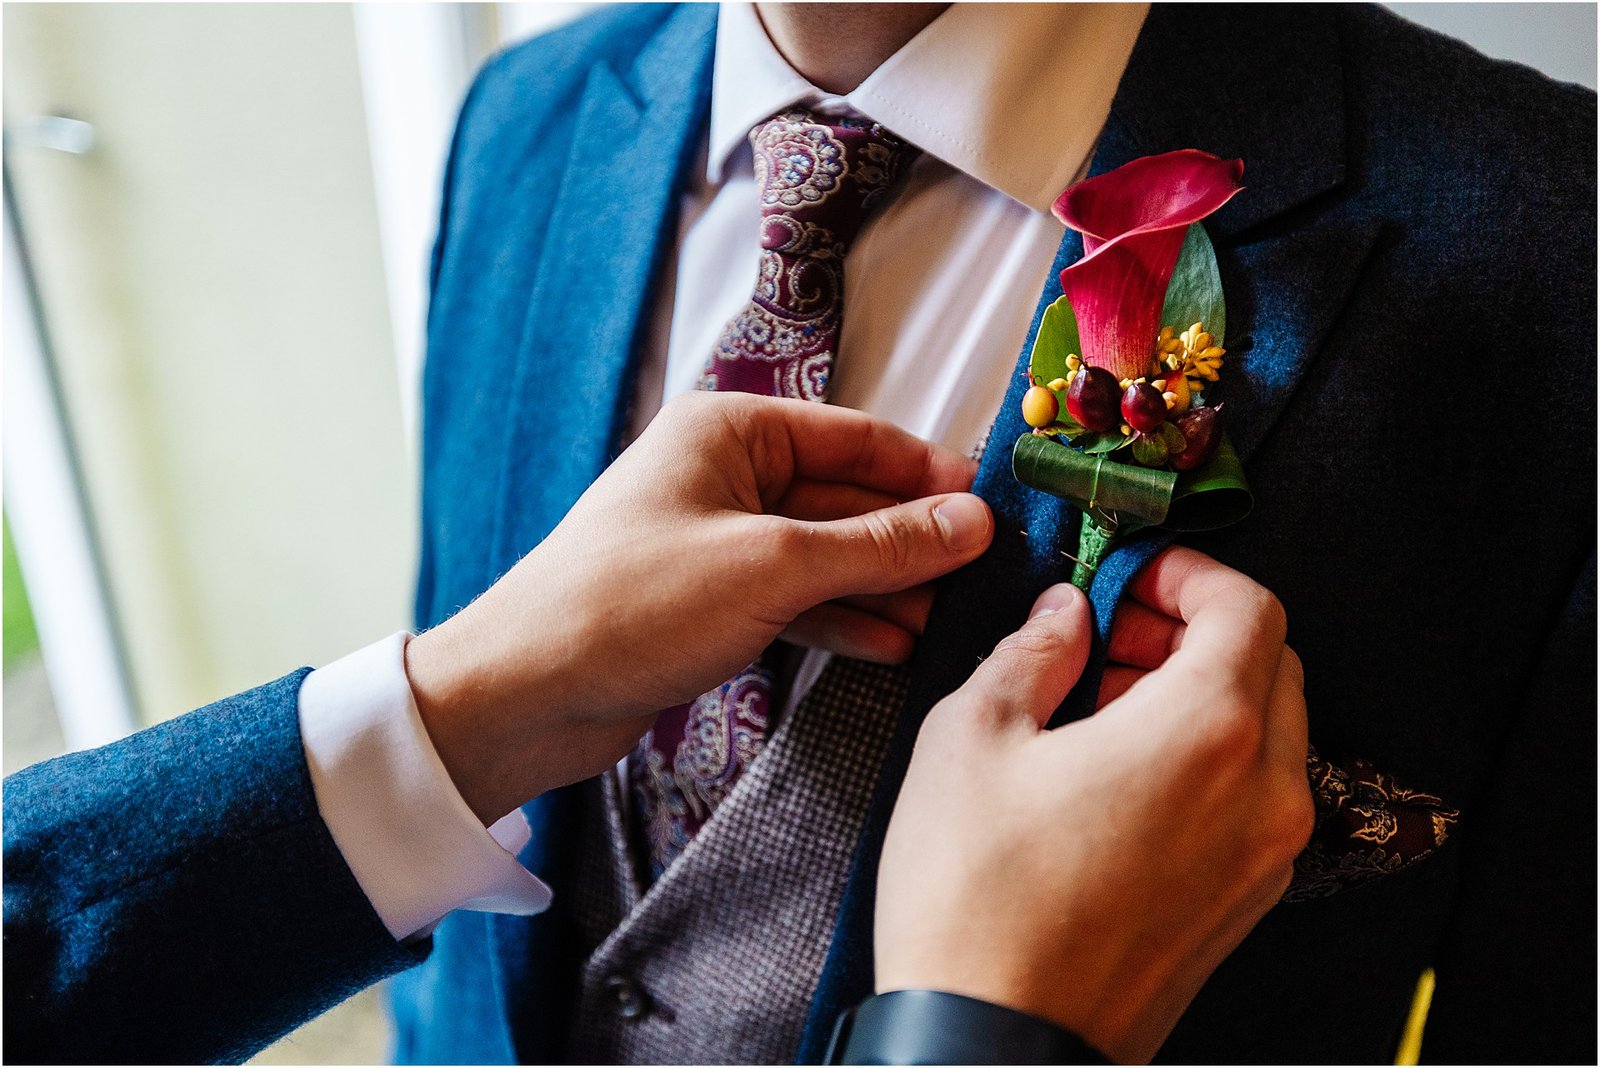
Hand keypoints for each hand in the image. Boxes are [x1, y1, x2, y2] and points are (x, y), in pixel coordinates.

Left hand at [405, 392, 992, 822]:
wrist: (527, 692)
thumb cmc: (630, 604)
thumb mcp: (773, 566)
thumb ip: (879, 543)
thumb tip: (971, 521)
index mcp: (729, 431)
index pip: (855, 437)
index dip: (927, 471)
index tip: (992, 505)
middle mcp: (723, 475)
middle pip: (846, 497)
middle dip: (911, 540)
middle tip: (983, 576)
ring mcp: (718, 541)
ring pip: (825, 554)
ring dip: (885, 587)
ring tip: (950, 621)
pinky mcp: (711, 601)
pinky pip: (796, 598)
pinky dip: (842, 619)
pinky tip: (894, 645)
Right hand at [874, 547, 1312, 1063]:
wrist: (993, 1046)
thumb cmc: (976, 901)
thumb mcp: (972, 738)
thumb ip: (1030, 653)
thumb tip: (1063, 616)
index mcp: (1207, 732)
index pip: (1249, 606)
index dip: (1189, 572)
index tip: (1132, 574)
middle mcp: (1262, 794)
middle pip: (1270, 663)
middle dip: (1193, 629)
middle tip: (1111, 632)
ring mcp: (1262, 858)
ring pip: (1267, 733)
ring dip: (1199, 693)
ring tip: (1100, 704)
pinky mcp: (1242, 905)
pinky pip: (1251, 798)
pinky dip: (1205, 758)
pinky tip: (1115, 774)